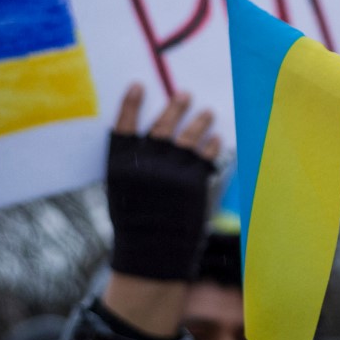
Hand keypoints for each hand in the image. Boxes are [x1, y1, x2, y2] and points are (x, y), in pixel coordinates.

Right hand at [107, 84, 218, 279]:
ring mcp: (172, 170)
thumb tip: (152, 140)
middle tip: (184, 95)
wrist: (153, 252)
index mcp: (123, 165)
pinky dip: (212, 145)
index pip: (124, 126)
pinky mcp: (195, 180)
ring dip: (199, 121)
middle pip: (162, 125)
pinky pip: (206, 155)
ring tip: (207, 112)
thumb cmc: (135, 222)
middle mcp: (147, 162)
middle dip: (174, 108)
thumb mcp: (123, 191)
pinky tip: (216, 140)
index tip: (138, 86)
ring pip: (188, 136)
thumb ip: (135, 165)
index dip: (130, 105)